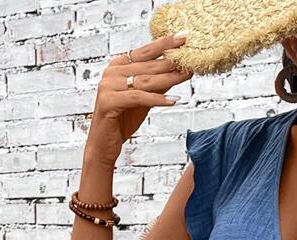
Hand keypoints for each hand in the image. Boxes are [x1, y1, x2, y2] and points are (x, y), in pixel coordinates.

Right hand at [84, 34, 192, 166]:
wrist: (104, 144)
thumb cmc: (122, 121)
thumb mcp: (144, 99)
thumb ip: (156, 83)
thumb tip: (177, 69)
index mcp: (118, 66)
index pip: (145, 51)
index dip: (164, 44)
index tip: (183, 37)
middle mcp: (112, 72)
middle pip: (147, 66)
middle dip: (171, 62)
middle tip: (192, 57)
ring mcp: (108, 86)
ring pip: (145, 81)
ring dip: (169, 78)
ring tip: (187, 75)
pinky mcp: (109, 102)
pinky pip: (138, 98)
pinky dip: (157, 99)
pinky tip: (172, 100)